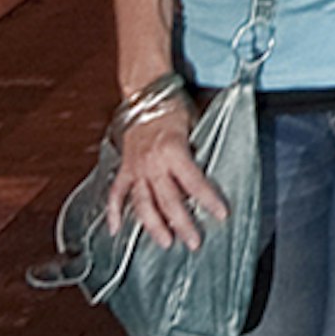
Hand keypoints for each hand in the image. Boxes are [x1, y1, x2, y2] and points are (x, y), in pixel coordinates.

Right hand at [111, 92, 226, 246]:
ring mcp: (136, 167)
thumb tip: (211, 171)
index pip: (194, 182)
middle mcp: (153, 162)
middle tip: (194, 242)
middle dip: (182, 223)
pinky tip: (115, 229)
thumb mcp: (193, 124)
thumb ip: (198, 150)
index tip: (221, 214)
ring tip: (165, 241)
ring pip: (143, 203)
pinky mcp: (125, 168)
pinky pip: (116, 193)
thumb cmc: (172, 107)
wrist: (145, 93)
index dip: (209, 199)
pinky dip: (113, 211)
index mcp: (173, 150)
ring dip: (154, 225)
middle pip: (169, 200)